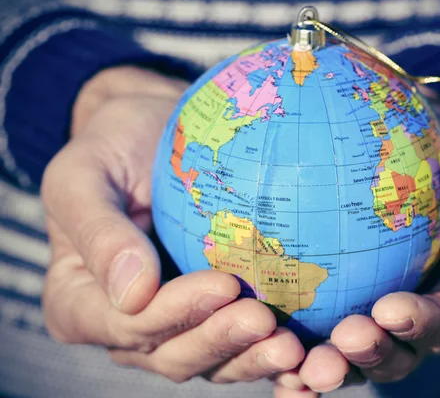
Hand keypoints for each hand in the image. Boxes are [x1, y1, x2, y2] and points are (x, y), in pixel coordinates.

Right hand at [41, 67, 304, 382]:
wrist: (153, 135)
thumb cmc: (113, 148)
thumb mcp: (82, 174)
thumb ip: (96, 231)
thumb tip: (132, 293)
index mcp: (80, 303)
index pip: (126, 323)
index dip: (174, 313)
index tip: (222, 285)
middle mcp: (126, 326)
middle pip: (173, 352)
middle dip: (220, 341)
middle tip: (264, 320)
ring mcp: (175, 325)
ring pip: (212, 359)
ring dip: (251, 357)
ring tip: (290, 345)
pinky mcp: (215, 315)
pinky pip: (241, 343)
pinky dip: (268, 348)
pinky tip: (304, 342)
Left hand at [273, 89, 439, 395]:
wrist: (411, 130)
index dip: (421, 327)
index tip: (390, 307)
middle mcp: (406, 320)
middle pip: (394, 356)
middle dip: (372, 356)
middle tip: (345, 339)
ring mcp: (363, 312)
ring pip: (346, 355)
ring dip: (327, 365)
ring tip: (301, 363)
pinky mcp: (322, 299)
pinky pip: (303, 327)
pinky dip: (284, 344)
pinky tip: (260, 337)